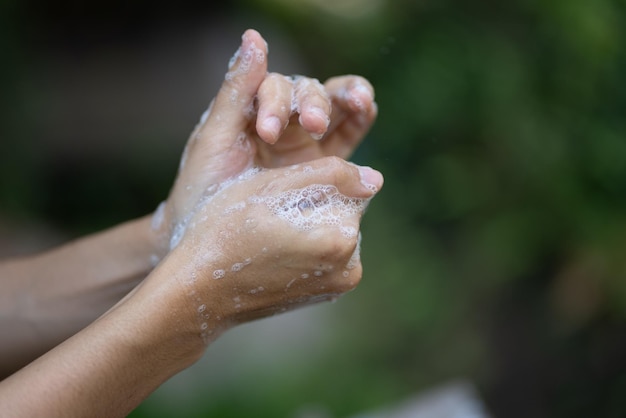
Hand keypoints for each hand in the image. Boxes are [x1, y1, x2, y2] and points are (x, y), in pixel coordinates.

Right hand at [148, 155, 382, 344]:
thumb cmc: (226, 232)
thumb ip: (330, 174)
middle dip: (313, 205)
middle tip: (268, 216)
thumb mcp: (273, 186)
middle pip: (342, 212)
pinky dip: (306, 246)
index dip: (310, 183)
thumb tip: (375, 178)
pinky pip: (324, 255)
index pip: (346, 189)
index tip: (276, 197)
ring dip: (309, 224)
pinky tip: (273, 252)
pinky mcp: (324, 296)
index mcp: (341, 241)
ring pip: (332, 231)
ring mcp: (337, 288)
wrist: (198, 292)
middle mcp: (349, 270)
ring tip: (268, 235)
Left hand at [153, 29, 377, 254]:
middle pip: (307, 92)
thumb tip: (254, 37)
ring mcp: (305, 139)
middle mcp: (281, 118)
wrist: (212, 239)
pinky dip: (360, 118)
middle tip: (313, 124)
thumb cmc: (205, 187)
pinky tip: (367, 111)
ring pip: (333, 104)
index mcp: (252, 109)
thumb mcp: (215, 138)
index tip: (268, 133)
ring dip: (348, 97)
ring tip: (360, 100)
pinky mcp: (325, 162)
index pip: (272, 88)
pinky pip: (349, 133)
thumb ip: (236, 90)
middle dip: (313, 103)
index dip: (276, 102)